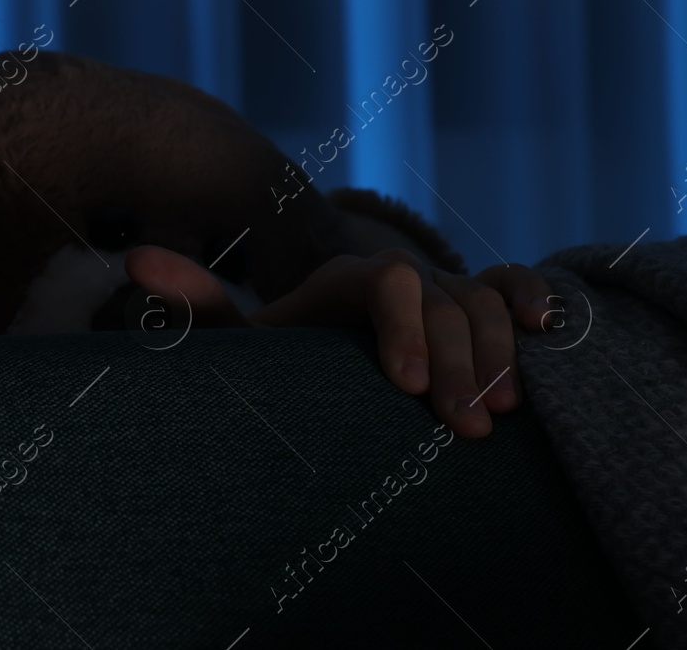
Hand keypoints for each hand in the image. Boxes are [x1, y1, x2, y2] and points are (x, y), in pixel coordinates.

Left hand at [123, 245, 557, 437]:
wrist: (333, 346)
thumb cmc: (288, 355)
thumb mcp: (245, 337)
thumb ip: (201, 301)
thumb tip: (137, 258)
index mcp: (351, 281)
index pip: (386, 284)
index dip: (403, 328)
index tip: (405, 387)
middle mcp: (405, 278)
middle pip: (445, 300)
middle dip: (460, 361)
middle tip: (463, 428)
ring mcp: (448, 290)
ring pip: (486, 303)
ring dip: (499, 355)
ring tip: (499, 414)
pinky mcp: (483, 306)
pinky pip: (516, 287)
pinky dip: (535, 303)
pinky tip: (550, 334)